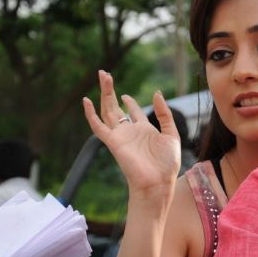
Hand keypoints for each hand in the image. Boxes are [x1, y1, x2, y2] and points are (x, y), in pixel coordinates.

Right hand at [82, 70, 181, 214]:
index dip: (129, 101)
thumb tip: (156, 93)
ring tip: (103, 75)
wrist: (158, 183)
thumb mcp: (171, 134)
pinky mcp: (113, 142)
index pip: (133, 111)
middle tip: (104, 73)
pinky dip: (90, 114)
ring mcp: (120, 136)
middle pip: (116, 106)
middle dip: (111, 90)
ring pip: (107, 110)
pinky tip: (86, 100)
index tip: (126, 95)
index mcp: (144, 130)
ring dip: (104, 93)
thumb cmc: (167, 164)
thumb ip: (164, 114)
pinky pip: (97, 126)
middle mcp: (130, 131)